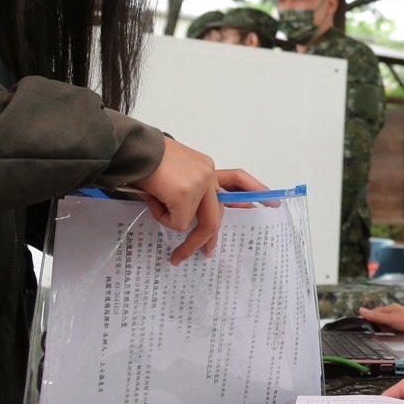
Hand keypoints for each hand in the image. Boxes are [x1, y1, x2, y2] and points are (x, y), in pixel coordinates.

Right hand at [133, 138, 266, 263]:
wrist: (131, 148)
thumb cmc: (145, 160)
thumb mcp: (174, 173)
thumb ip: (189, 191)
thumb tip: (192, 221)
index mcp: (206, 168)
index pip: (237, 178)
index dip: (254, 191)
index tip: (271, 203)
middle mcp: (208, 174)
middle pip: (216, 215)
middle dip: (207, 239)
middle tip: (205, 254)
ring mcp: (199, 184)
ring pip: (192, 222)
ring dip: (170, 219)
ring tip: (153, 201)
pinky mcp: (184, 194)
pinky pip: (177, 223)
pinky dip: (162, 216)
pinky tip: (152, 197)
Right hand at [358, 304, 403, 333]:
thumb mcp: (389, 320)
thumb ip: (376, 316)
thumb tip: (361, 311)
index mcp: (389, 308)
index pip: (373, 312)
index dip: (367, 318)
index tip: (362, 324)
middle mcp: (394, 311)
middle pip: (379, 317)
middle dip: (375, 324)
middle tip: (373, 331)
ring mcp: (398, 316)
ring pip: (385, 322)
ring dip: (382, 327)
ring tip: (382, 332)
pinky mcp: (402, 323)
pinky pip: (392, 326)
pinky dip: (389, 330)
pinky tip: (391, 333)